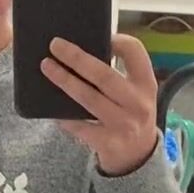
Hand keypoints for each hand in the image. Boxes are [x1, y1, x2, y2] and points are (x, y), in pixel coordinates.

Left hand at [41, 33, 159, 176]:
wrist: (138, 157)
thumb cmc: (131, 115)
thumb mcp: (137, 93)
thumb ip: (121, 74)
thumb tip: (83, 52)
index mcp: (146, 84)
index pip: (136, 52)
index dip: (118, 40)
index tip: (101, 36)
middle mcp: (137, 103)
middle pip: (104, 75)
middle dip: (76, 58)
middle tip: (55, 45)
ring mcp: (123, 124)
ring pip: (88, 98)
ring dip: (64, 80)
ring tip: (47, 67)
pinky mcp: (108, 142)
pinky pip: (79, 125)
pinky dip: (64, 116)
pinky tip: (51, 108)